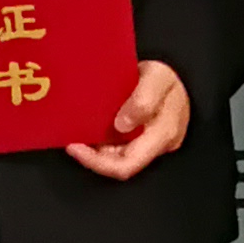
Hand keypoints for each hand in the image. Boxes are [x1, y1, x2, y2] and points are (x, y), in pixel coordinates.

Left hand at [65, 60, 190, 181]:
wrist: (170, 79)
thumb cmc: (165, 78)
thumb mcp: (158, 77)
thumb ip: (143, 100)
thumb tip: (122, 125)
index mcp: (163, 135)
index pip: (128, 164)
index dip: (97, 162)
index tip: (75, 147)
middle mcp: (156, 147)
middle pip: (119, 164)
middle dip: (92, 156)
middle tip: (72, 142)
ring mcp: (148, 147)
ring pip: (116, 157)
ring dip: (96, 148)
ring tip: (79, 132)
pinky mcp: (139, 143)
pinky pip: (117, 148)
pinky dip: (101, 141)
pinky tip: (90, 129)